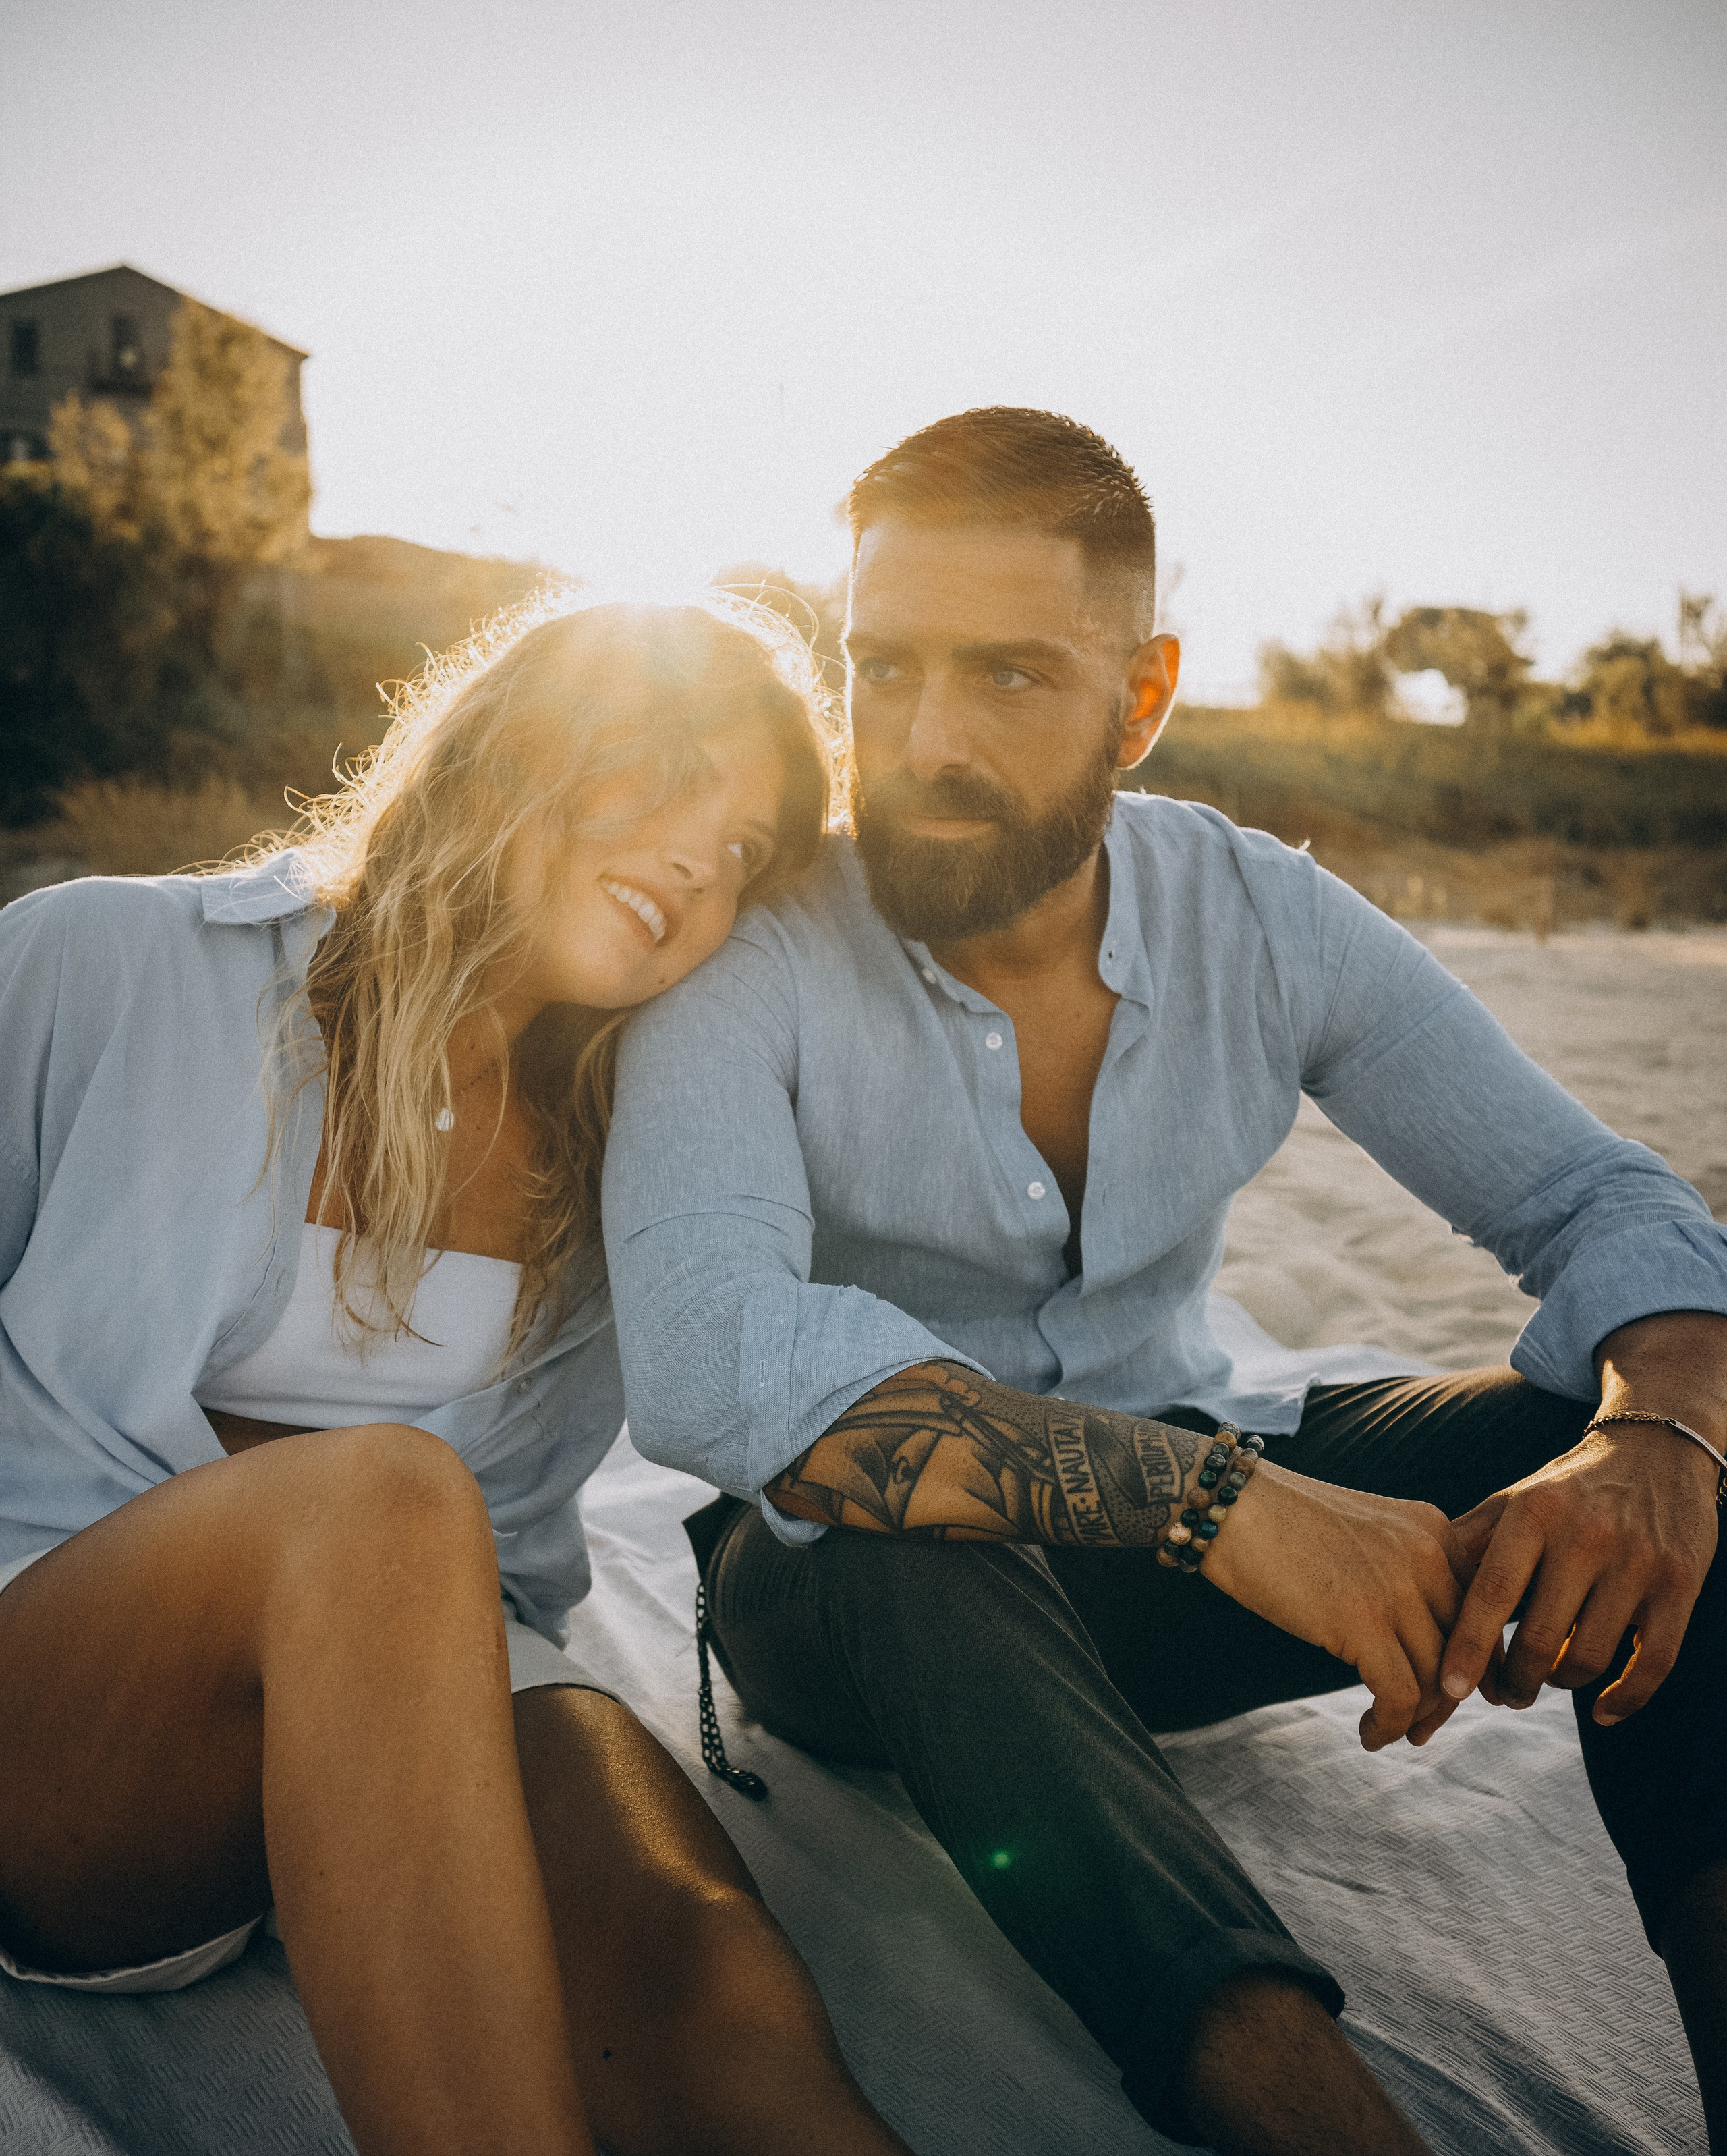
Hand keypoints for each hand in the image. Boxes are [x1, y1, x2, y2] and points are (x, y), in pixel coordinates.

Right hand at [1203, 1461, 1465, 1751]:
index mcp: (1432, 1530)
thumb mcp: (1366, 1534)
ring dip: (1418, 1719)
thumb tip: (1422, 1640)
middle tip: (1422, 1726)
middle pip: (1465, 1648)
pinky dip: (1389, 1725)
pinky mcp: (1362, 1621)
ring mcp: (1397, 1587)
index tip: (1450, 1691)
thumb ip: (1404, 1570)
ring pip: (1438, 1678)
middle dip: (1449, 1697)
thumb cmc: (1283, 1524)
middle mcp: (1427, 1555)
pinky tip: (1369, 1734)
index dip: (1469, 1661)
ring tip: (1391, 1731)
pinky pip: (1400, 1695)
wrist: (1230, 1506)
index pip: (1478, 1610)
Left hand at [1435, 1421, 1717, 1727]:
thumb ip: (1470, 1541)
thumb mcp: (1516, 1500)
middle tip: (1506, 1694)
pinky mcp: (1680, 1583)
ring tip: (1548, 1678)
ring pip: (1589, 1656)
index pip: (1493, 1592)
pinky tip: (1601, 1711)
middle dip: (1515, 1681)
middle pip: (1538, 1638)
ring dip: (1561, 1682)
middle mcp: (1586, 1535)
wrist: (1657, 1450)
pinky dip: (1625, 1699)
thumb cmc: (1568, 1489)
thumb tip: (1413, 1586)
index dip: (1469, 1647)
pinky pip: (1654, 1663)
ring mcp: (1637, 1560)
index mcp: (1534, 1513)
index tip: (1449, 1689)